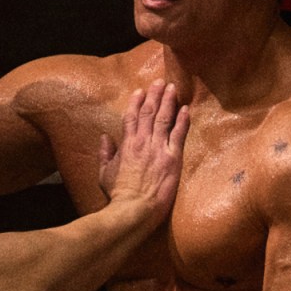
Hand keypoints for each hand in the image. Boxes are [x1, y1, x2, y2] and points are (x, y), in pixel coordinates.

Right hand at [98, 80, 189, 226]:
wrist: (134, 209)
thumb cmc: (118, 195)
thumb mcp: (104, 174)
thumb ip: (105, 154)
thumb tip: (105, 138)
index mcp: (126, 145)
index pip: (131, 117)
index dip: (136, 102)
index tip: (140, 91)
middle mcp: (142, 142)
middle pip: (149, 112)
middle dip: (154, 95)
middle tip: (160, 81)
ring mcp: (158, 149)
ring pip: (164, 118)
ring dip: (168, 101)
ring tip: (172, 87)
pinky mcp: (173, 159)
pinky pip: (179, 135)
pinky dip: (182, 120)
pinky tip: (186, 109)